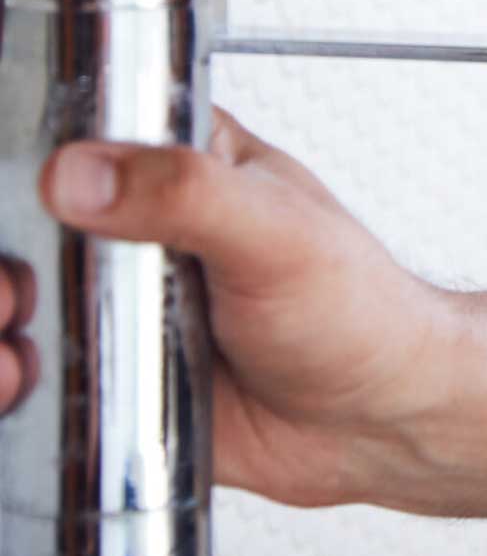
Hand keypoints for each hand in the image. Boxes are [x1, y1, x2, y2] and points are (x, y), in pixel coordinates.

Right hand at [4, 112, 466, 507]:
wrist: (379, 420)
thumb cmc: (361, 311)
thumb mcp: (279, 234)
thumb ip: (187, 194)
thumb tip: (85, 172)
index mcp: (185, 163)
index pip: (80, 135)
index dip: (33, 165)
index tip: (22, 200)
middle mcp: (142, 230)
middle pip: (32, 224)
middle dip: (7, 261)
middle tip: (14, 290)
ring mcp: (124, 305)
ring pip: (26, 299)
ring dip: (3, 321)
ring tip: (14, 345)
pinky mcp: (115, 375)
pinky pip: (41, 373)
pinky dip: (14, 382)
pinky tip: (22, 383)